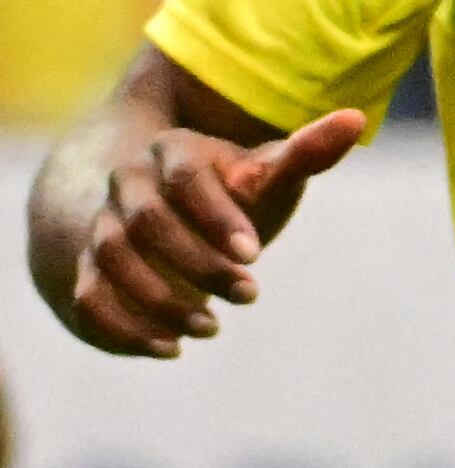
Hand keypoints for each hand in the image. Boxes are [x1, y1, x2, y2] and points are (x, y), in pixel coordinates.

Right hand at [63, 109, 362, 357]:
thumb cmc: (236, 193)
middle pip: (146, 223)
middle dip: (198, 264)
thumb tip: (355, 118)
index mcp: (173, 151)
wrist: (176, 217)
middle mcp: (126, 185)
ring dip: (160, 301)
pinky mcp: (86, 272)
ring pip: (111, 262)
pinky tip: (171, 349)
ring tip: (213, 327)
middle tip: (250, 294)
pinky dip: (122, 328)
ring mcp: (100, 228)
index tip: (255, 254)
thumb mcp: (268, 174)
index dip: (217, 217)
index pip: (185, 179)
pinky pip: (88, 300)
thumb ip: (305, 153)